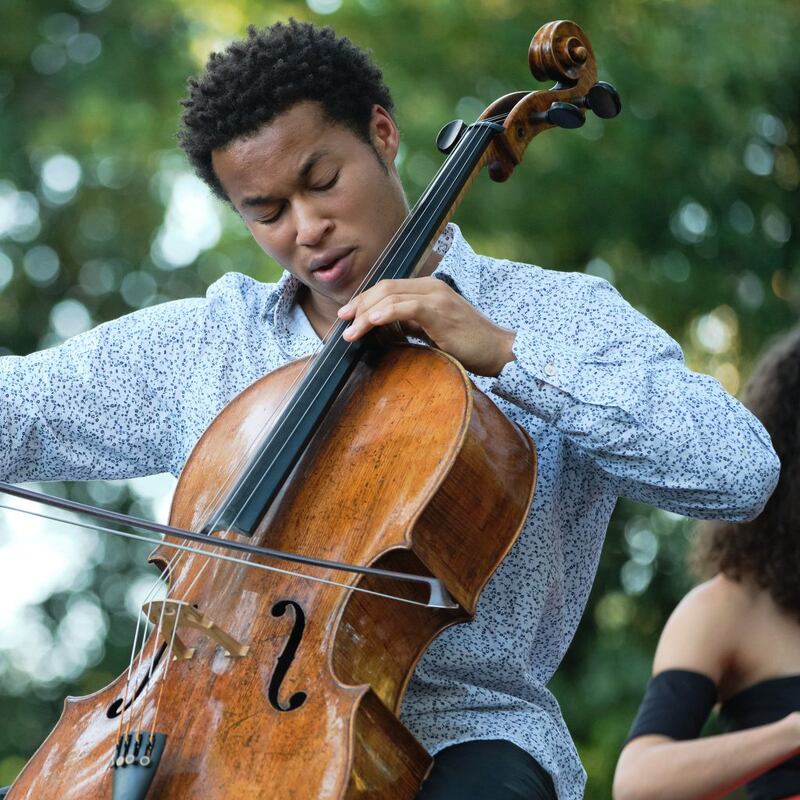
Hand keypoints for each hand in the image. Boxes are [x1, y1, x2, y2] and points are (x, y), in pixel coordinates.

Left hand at [338, 277, 515, 376]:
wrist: (499, 350)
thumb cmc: (468, 344)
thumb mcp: (433, 330)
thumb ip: (411, 324)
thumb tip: (384, 329)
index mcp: (429, 289)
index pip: (389, 288)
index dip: (365, 299)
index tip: (347, 315)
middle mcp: (431, 286)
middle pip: (385, 288)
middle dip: (360, 304)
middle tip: (342, 321)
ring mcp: (437, 296)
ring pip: (391, 296)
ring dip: (366, 313)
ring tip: (350, 330)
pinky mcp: (440, 310)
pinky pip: (406, 307)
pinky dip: (385, 313)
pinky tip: (371, 322)